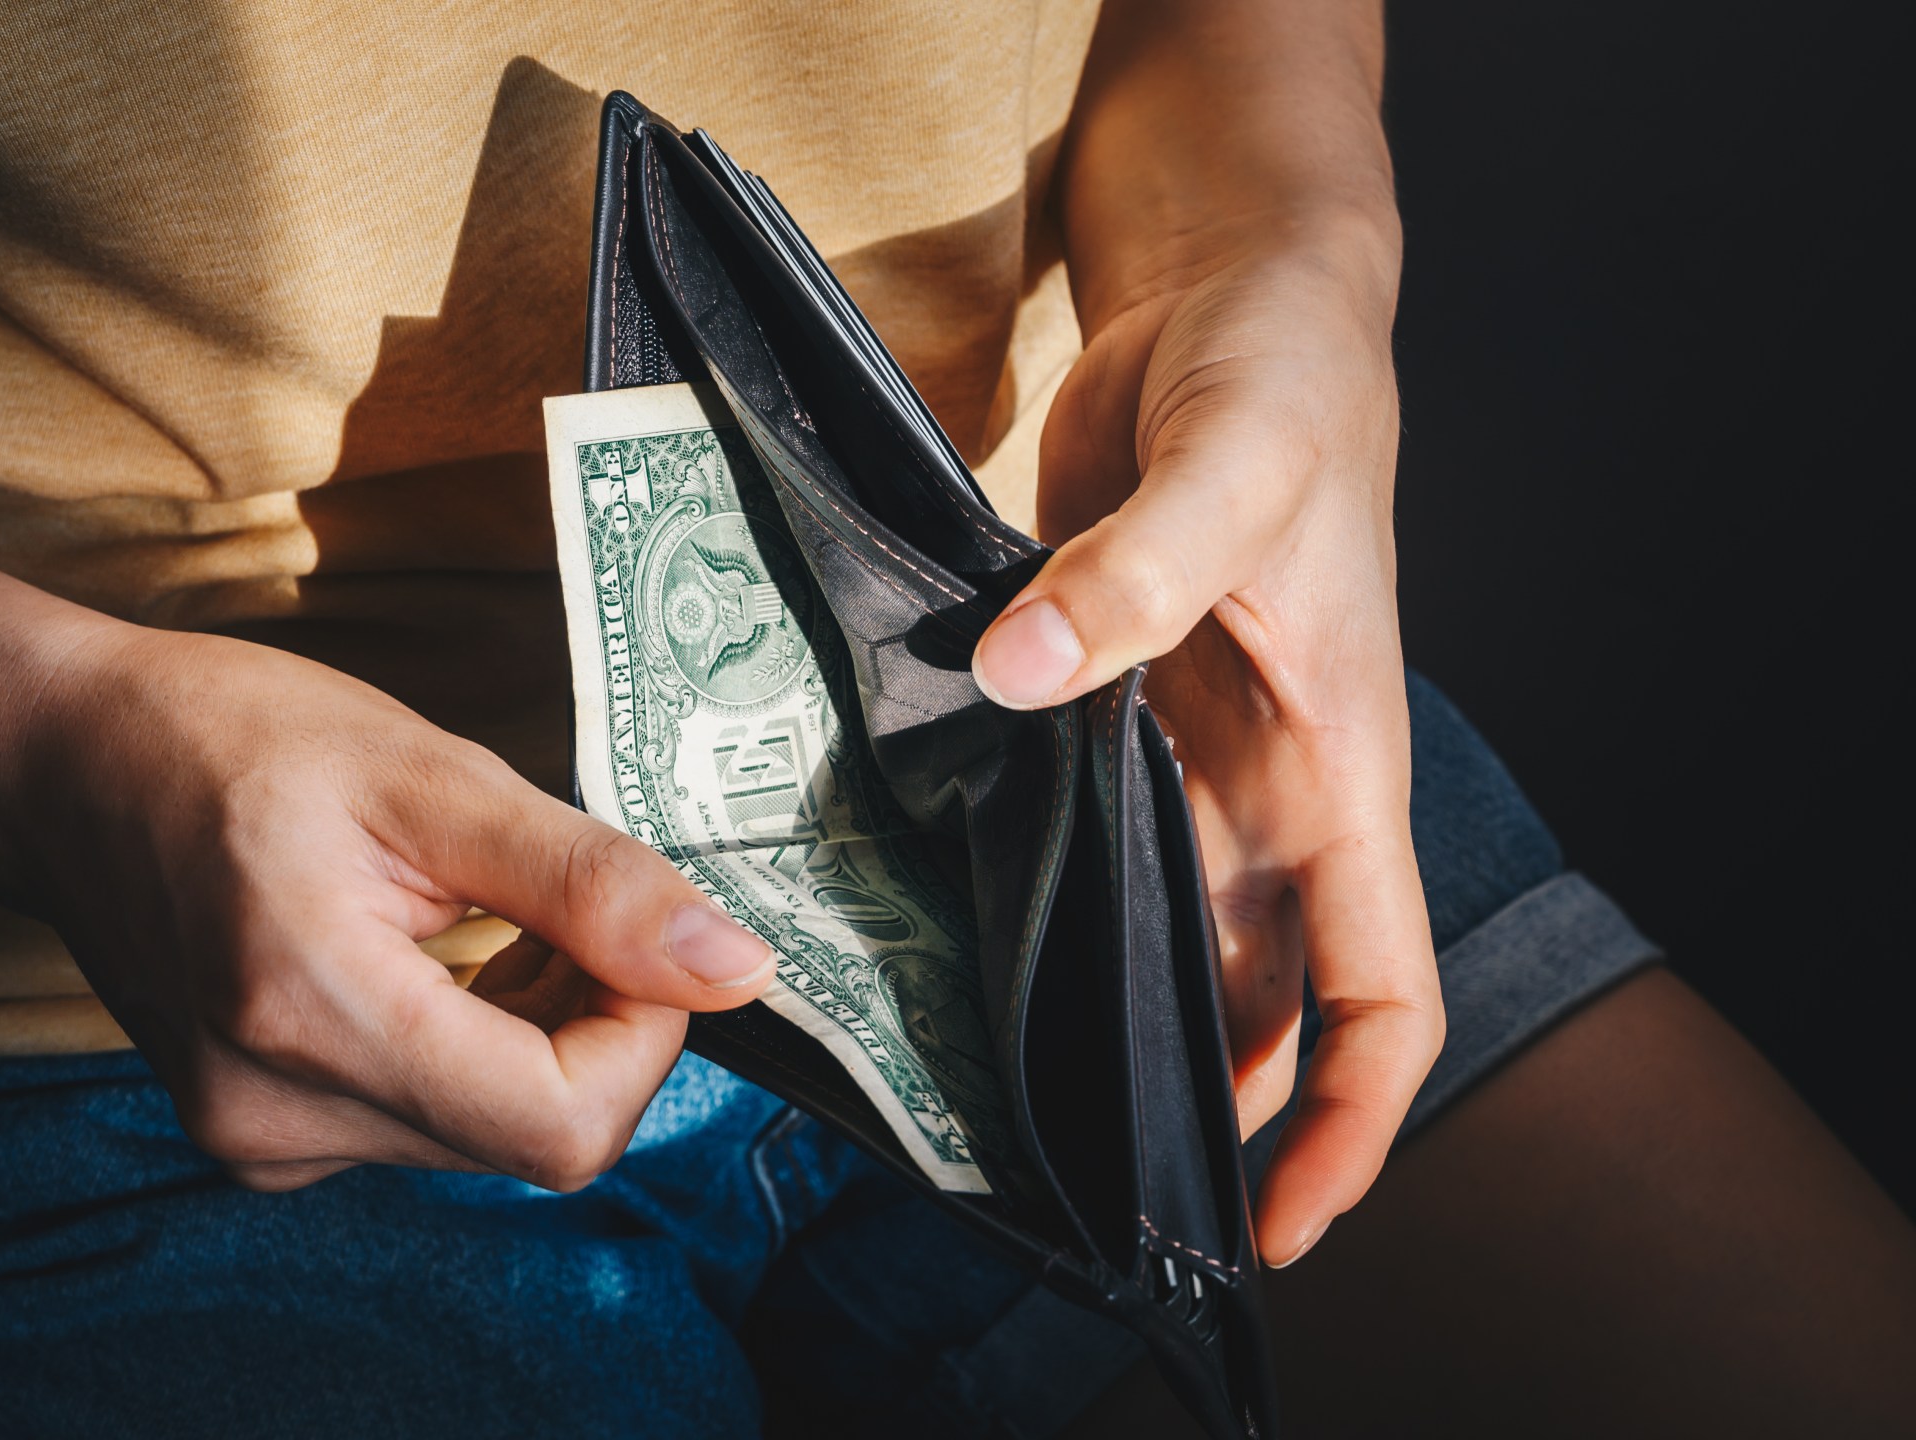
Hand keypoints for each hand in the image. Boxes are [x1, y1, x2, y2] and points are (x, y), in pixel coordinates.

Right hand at [0, 629, 775, 1191]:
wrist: (59, 764)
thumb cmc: (230, 738)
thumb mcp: (428, 775)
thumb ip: (588, 883)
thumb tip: (734, 970)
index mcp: (311, 1017)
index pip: (562, 1124)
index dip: (643, 1036)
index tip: (635, 933)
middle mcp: (277, 1118)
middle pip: (532, 1135)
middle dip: (591, 1023)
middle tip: (554, 898)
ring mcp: (260, 1142)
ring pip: (487, 1134)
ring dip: (533, 1033)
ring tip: (479, 911)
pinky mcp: (259, 1137)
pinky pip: (426, 1123)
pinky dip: (469, 1046)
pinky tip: (433, 953)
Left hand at [970, 218, 1441, 1266]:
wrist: (1234, 293)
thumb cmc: (1285, 379)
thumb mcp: (1235, 468)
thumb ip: (1135, 576)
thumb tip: (1018, 676)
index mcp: (1338, 775)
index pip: (1379, 997)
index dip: (1346, 1126)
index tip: (1278, 1230)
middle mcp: (1261, 792)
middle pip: (1241, 1003)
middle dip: (1179, 1105)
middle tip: (1060, 1198)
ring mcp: (1173, 751)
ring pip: (1140, 932)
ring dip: (1081, 1009)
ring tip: (974, 1100)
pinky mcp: (1089, 698)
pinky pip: (1056, 828)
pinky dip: (1008, 887)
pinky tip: (920, 930)